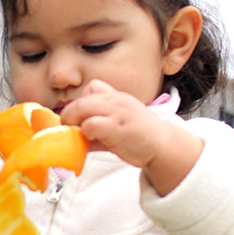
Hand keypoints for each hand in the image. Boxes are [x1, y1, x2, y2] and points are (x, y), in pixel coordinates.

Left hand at [58, 80, 202, 195]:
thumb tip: (72, 136)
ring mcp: (117, 113)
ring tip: (77, 134)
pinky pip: (91, 123)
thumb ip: (96, 128)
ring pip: (82, 107)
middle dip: (69, 114)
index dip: (81, 103)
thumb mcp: (118, 125)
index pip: (92, 88)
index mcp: (117, 98)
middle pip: (82, 99)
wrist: (164, 146)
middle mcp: (116, 101)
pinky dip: (85, 131)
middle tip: (69, 128)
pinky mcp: (117, 127)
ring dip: (73, 121)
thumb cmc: (139, 136)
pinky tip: (91, 139)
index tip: (79, 118)